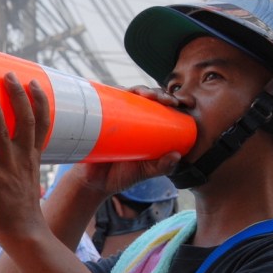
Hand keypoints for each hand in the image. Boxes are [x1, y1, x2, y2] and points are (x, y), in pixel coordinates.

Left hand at [0, 72, 50, 247]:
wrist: (24, 236)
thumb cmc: (16, 213)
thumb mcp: (11, 188)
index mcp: (32, 159)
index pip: (41, 125)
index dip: (39, 102)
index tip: (35, 83)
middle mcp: (23, 159)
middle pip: (24, 120)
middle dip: (18, 95)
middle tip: (10, 75)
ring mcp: (8, 168)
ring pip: (3, 131)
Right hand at [67, 84, 182, 196]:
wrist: (94, 183)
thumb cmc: (121, 176)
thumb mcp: (145, 172)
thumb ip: (162, 167)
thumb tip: (176, 155)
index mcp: (147, 129)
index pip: (162, 108)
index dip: (170, 100)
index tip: (178, 102)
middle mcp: (132, 119)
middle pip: (147, 98)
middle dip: (158, 93)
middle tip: (163, 100)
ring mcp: (115, 117)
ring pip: (128, 95)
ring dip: (139, 89)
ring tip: (145, 94)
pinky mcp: (99, 118)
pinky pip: (106, 100)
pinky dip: (114, 92)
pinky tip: (122, 91)